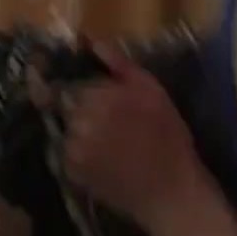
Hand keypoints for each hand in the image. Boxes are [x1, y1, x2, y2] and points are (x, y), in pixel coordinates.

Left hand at [59, 47, 205, 232]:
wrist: (170, 191)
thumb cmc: (168, 137)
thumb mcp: (153, 91)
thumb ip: (120, 65)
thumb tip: (94, 44)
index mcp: (97, 96)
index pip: (68, 84)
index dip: (79, 88)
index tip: (86, 94)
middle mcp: (78, 121)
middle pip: (67, 107)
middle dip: (82, 111)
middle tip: (108, 123)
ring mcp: (72, 149)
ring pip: (68, 131)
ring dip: (81, 133)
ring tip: (109, 144)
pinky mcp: (71, 174)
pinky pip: (68, 156)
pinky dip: (80, 156)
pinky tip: (105, 161)